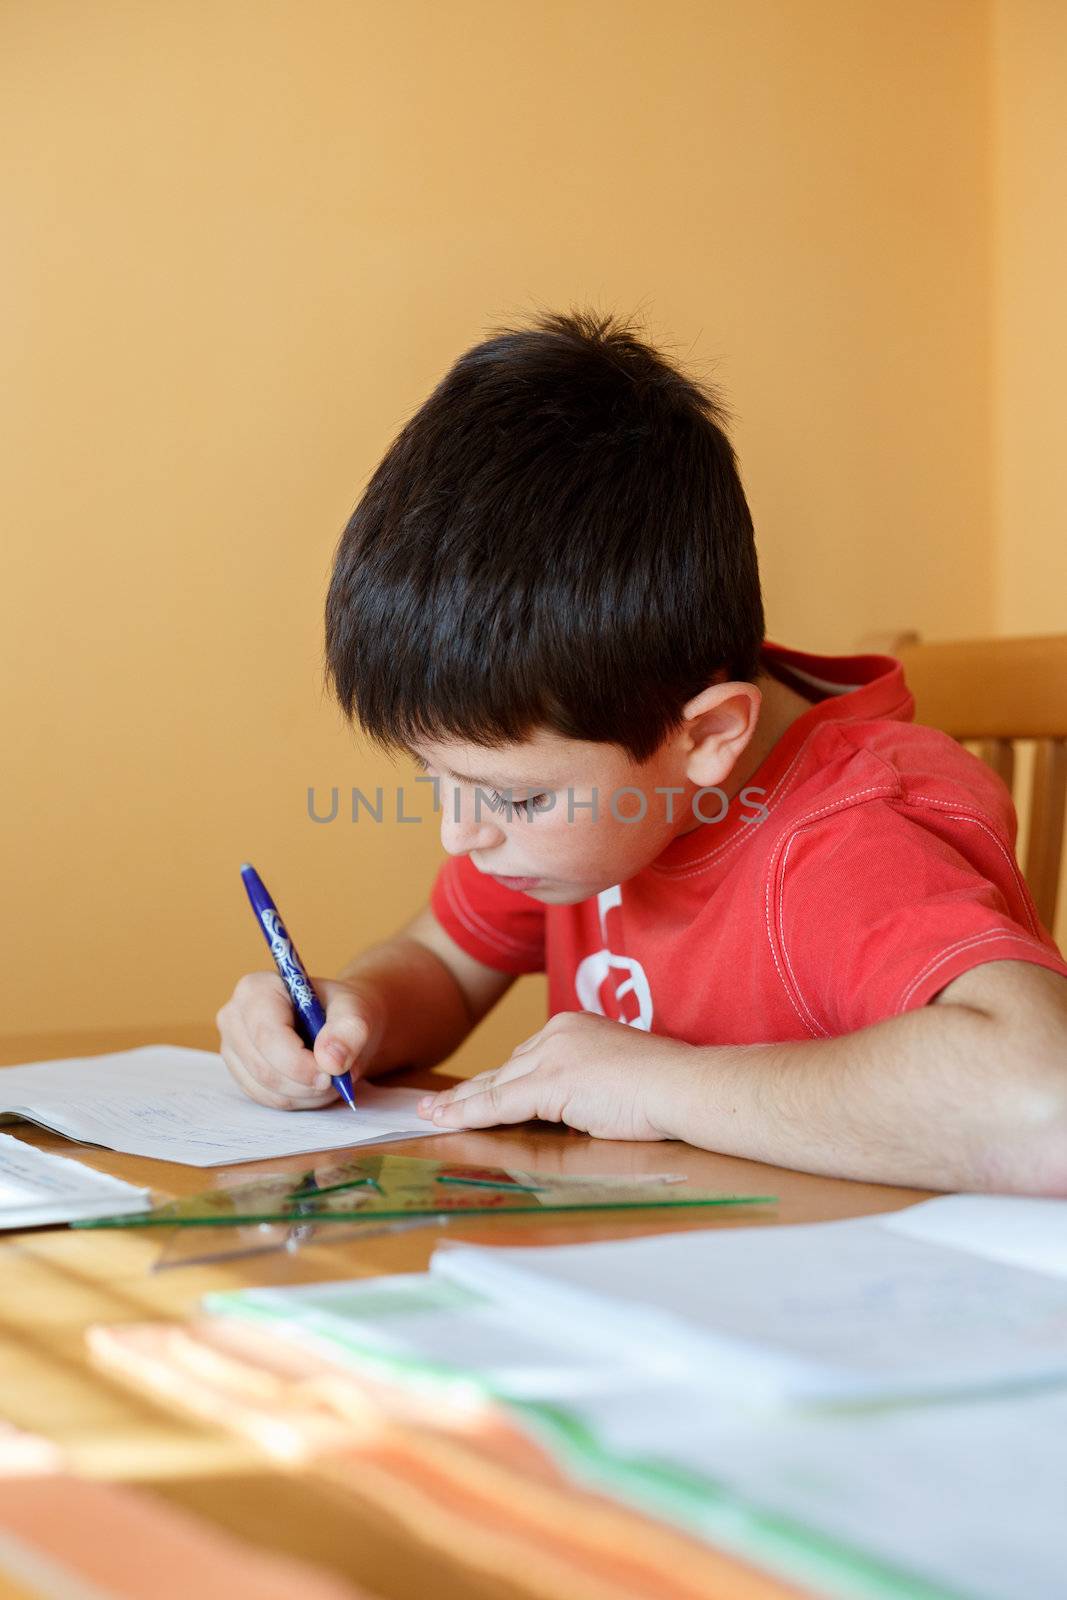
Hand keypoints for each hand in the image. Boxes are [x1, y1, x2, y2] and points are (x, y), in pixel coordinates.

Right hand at [216, 972, 383, 1109]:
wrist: (337, 1025)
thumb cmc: (341, 1012)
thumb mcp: (357, 1010)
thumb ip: (350, 1029)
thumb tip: (331, 1060)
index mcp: (256, 989)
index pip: (267, 1036)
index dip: (299, 1063)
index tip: (331, 1074)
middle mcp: (234, 1017)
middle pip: (263, 1068)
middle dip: (305, 1083)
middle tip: (336, 1079)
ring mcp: (233, 1048)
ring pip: (266, 1089)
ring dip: (305, 1094)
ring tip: (330, 1077)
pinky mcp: (240, 1073)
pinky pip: (266, 1100)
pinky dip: (297, 1100)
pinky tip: (314, 1083)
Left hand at [417, 1011, 695, 1139]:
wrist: (684, 1085)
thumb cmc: (665, 1089)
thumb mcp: (614, 1078)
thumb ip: (583, 1086)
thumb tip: (566, 1111)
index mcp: (574, 1026)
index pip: (527, 1057)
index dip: (497, 1078)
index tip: (475, 1089)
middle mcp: (557, 1032)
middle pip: (505, 1068)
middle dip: (472, 1089)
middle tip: (438, 1105)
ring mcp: (552, 1054)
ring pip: (496, 1085)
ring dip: (461, 1103)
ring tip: (432, 1116)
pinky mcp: (551, 1081)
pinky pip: (499, 1102)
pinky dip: (469, 1114)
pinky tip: (445, 1122)